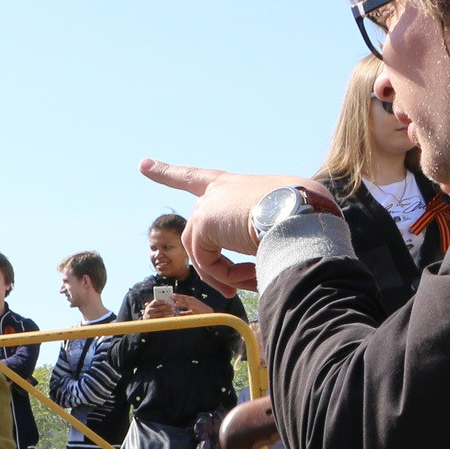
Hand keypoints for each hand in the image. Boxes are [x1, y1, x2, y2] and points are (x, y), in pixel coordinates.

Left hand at [140, 161, 331, 297]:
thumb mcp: (282, 223)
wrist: (303, 215)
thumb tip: (254, 265)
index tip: (145, 163)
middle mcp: (221, 190)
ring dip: (222, 273)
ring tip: (242, 285)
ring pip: (201, 249)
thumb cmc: (305, 217)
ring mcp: (209, 205)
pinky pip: (205, 261)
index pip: (201, 177)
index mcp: (239, 187)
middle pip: (191, 200)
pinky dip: (224, 277)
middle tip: (144, 165)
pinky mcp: (204, 222)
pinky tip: (242, 280)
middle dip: (167, 179)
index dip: (172, 172)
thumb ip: (261, 239)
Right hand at [144, 294, 181, 319]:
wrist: (145, 322)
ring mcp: (151, 316)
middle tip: (172, 306)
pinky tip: (170, 315)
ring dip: (168, 312)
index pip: (155, 302)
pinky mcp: (154, 321)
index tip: (166, 301)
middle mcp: (149, 311)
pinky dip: (167, 317)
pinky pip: (162, 318)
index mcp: (149, 306)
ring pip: (161, 313)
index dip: (161, 301)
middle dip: (167, 306)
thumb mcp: (151, 308)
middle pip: (159, 308)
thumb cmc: (150, 314)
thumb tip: (166, 303)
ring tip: (173, 311)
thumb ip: (157, 305)